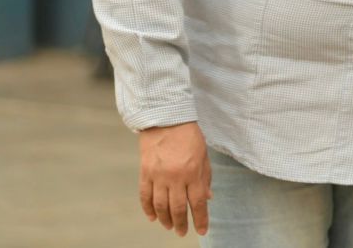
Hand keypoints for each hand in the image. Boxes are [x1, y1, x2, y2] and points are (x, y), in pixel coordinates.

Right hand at [138, 121, 210, 236]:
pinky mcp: (145, 173)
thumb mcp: (204, 156)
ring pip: (160, 206)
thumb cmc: (189, 137)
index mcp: (193, 172)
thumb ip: (205, 178)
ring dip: (165, 219)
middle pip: (177, 208)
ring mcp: (158, 176)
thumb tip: (207, 199)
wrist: (166, 120)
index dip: (200, 219)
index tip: (202, 230)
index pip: (197, 202)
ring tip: (170, 226)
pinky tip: (152, 217)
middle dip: (182, 223)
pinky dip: (148, 209)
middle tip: (183, 232)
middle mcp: (175, 177)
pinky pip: (145, 196)